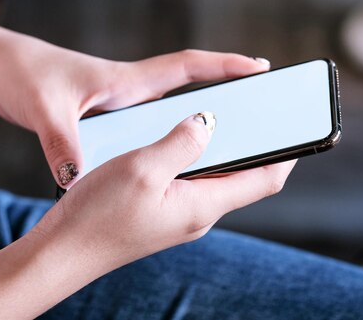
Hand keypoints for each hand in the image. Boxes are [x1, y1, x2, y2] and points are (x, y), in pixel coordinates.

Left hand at [0, 32, 269, 188]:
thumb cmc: (23, 75)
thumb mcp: (45, 109)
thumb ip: (63, 143)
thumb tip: (75, 176)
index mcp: (128, 80)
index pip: (188, 66)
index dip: (227, 65)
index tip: (262, 67)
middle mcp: (133, 91)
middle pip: (192, 90)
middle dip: (228, 97)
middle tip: (262, 112)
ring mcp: (123, 104)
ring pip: (173, 113)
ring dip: (200, 122)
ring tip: (229, 144)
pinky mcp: (109, 117)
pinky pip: (151, 129)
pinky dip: (167, 140)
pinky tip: (169, 165)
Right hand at [46, 113, 295, 268]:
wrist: (61, 253)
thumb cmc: (97, 216)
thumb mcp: (142, 168)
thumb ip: (182, 142)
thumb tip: (208, 122)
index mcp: (204, 205)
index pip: (266, 179)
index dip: (289, 152)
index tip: (301, 125)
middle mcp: (198, 212)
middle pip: (244, 176)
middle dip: (259, 144)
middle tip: (264, 110)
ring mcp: (179, 213)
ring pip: (215, 175)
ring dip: (224, 147)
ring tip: (225, 115)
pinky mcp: (161, 210)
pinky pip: (189, 178)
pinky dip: (195, 155)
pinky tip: (179, 136)